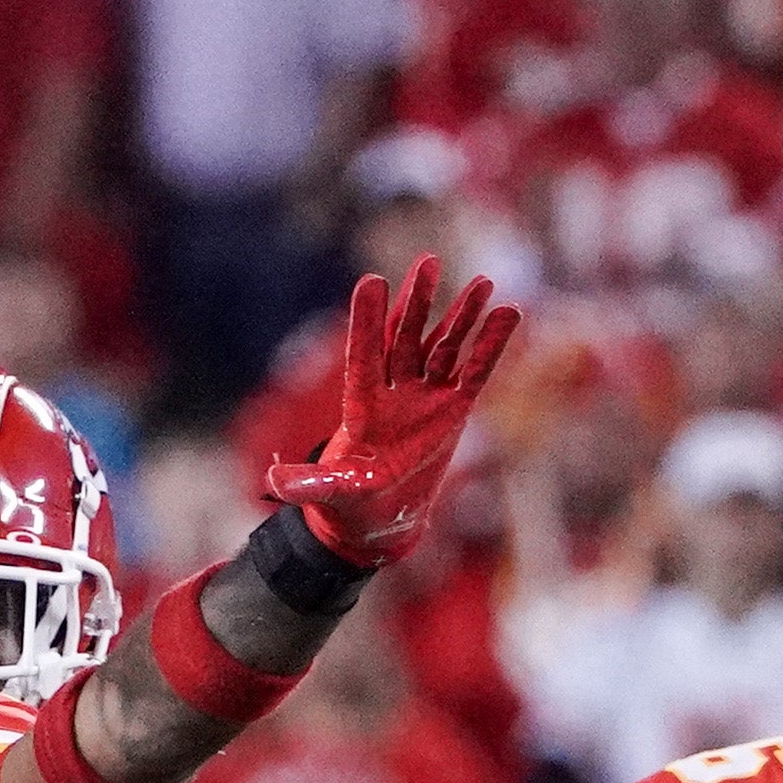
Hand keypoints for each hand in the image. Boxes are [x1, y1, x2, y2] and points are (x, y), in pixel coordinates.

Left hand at [266, 255, 520, 567]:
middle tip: (428, 262)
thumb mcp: (329, 493)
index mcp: (361, 406)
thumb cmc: (348, 503)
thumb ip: (307, 485)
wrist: (378, 519)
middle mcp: (393, 392)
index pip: (364, 355)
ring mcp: (424, 398)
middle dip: (418, 303)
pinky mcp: (453, 410)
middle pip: (406, 339)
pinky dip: (491, 346)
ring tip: (482, 282)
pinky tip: (508, 313)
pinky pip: (475, 372)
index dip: (368, 321)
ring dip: (461, 317)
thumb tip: (273, 480)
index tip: (371, 280)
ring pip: (445, 348)